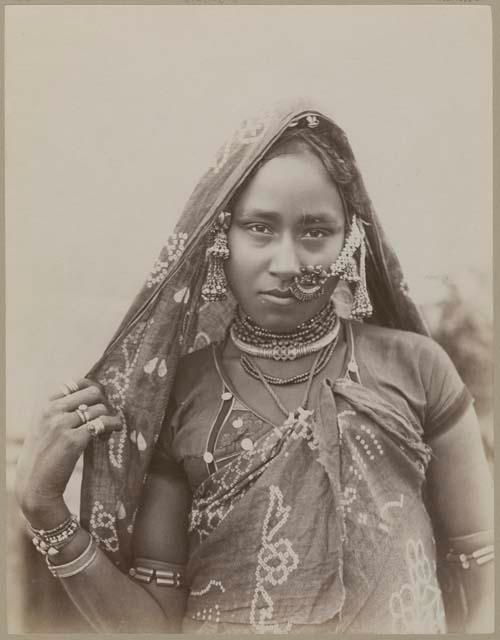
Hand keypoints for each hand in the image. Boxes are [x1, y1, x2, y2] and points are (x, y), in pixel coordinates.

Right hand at [16, 378, 121, 520]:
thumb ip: (61, 411)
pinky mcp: (73, 440)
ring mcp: (62, 425)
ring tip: (105, 430)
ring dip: (109, 417)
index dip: (91, 390)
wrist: (35, 485)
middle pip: (92, 392)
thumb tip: (92, 395)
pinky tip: (114, 430)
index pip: (75, 384)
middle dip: (103, 402)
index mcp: (45, 406)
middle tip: (105, 415)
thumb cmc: (44, 456)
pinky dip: (113, 425)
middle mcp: (52, 412)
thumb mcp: (44, 426)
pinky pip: (102, 423)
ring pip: (100, 408)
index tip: (97, 401)